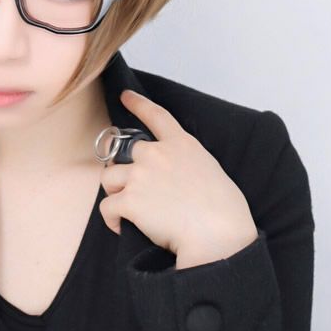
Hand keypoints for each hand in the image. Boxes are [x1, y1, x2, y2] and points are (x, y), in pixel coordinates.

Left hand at [98, 89, 258, 264]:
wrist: (217, 234)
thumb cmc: (224, 210)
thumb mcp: (210, 170)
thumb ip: (185, 163)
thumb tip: (172, 176)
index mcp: (182, 144)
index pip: (156, 115)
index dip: (138, 104)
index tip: (125, 96)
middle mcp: (157, 154)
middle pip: (123, 155)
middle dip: (124, 172)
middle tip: (134, 192)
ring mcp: (140, 176)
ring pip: (109, 179)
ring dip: (116, 194)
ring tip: (130, 213)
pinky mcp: (129, 200)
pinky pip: (107, 207)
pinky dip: (112, 220)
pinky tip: (124, 227)